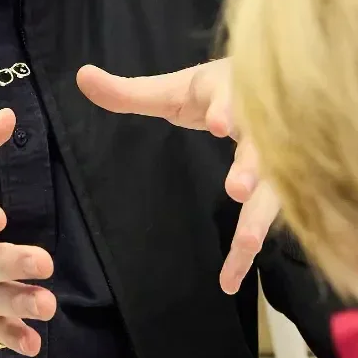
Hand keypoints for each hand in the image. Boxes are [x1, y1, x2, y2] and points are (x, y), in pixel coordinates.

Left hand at [77, 59, 276, 294]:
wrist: (270, 94)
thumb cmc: (215, 95)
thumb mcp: (174, 91)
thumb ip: (130, 92)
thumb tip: (81, 77)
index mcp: (231, 95)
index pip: (231, 98)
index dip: (226, 109)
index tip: (218, 123)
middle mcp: (260, 130)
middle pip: (260, 150)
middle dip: (250, 168)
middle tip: (237, 188)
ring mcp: (275, 164)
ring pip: (271, 192)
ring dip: (260, 218)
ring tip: (247, 243)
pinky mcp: (276, 192)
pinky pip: (262, 224)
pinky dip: (246, 254)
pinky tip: (230, 280)